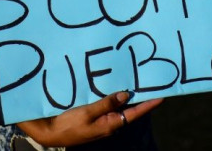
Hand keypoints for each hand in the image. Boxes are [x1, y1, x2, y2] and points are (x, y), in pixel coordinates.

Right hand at [16, 91, 162, 147]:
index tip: (162, 95)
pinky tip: (112, 84)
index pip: (135, 113)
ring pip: (118, 105)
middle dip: (139, 96)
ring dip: (126, 93)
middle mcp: (109, 122)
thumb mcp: (87, 113)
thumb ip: (106, 104)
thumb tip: (126, 94)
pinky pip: (107, 103)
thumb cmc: (69, 124)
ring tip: (135, 79)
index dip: (148, 104)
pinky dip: (112, 94)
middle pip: (129, 108)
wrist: (50, 132)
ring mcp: (101, 119)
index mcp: (111, 124)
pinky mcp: (93, 115)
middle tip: (149, 81)